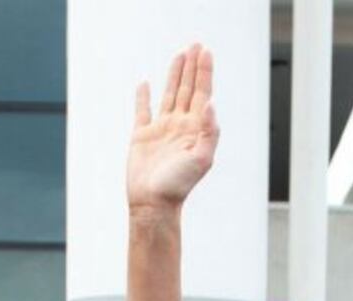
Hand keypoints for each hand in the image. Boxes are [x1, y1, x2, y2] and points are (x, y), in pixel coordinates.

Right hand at [128, 44, 218, 210]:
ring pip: (169, 95)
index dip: (204, 72)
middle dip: (192, 68)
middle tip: (196, 45)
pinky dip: (143, 97)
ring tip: (179, 55)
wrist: (153, 204)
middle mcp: (179, 126)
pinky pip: (142, 112)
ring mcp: (161, 130)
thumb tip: (211, 103)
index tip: (205, 52)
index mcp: (194, 130)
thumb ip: (210, 132)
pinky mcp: (141, 137)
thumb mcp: (202, 160)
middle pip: (187, 90)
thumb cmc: (178, 186)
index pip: (202, 94)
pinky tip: (145, 84)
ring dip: (174, 75)